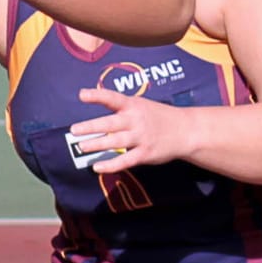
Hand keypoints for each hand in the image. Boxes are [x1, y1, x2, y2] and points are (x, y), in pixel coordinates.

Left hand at [71, 85, 186, 167]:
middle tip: (74, 130)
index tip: (82, 95)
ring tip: (81, 147)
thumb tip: (93, 102)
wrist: (187, 131)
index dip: (97, 95)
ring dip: (97, 145)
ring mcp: (141, 138)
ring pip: (115, 142)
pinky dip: (111, 165)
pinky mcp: (145, 154)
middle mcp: (136, 121)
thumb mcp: (141, 104)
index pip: (113, 98)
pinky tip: (97, 167)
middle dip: (91, 127)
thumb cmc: (157, 116)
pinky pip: (125, 161)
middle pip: (110, 124)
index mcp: (133, 105)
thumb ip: (119, 106)